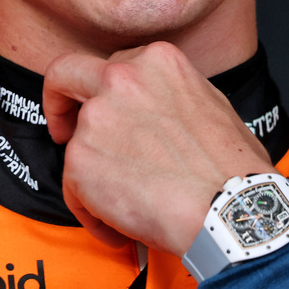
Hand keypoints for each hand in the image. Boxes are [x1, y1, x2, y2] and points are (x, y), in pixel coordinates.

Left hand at [43, 41, 273, 254]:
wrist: (230, 209)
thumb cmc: (232, 169)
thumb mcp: (209, 103)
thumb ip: (168, 96)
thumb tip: (155, 114)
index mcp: (155, 61)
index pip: (110, 67)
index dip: (103, 93)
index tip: (101, 110)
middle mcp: (120, 79)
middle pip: (64, 74)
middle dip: (57, 102)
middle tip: (62, 130)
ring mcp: (96, 118)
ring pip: (75, 147)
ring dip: (96, 179)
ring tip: (130, 207)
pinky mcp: (80, 160)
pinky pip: (74, 190)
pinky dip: (94, 213)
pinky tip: (123, 227)